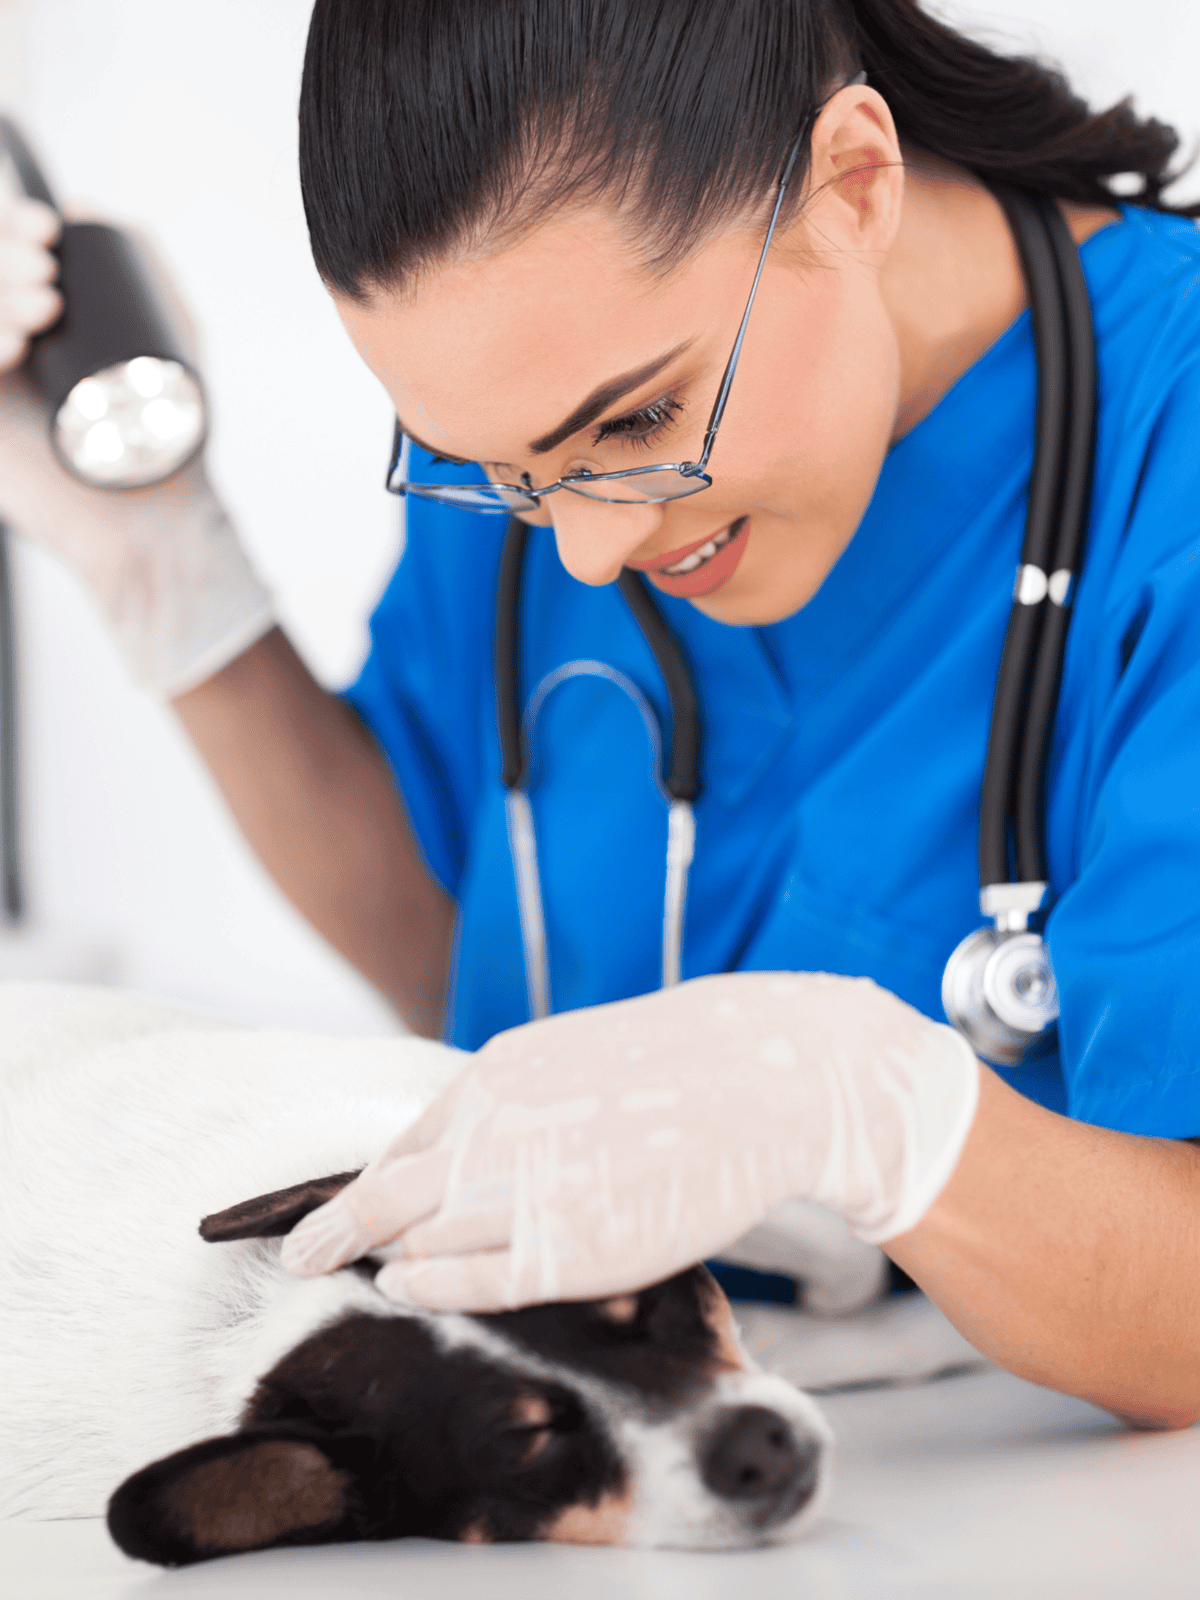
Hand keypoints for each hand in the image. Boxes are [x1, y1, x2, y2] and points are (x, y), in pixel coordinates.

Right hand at [0, 172, 272, 696]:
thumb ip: (149, 273)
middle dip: (1, 257)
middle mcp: (7, 349)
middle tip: (47, 273)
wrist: (157, 522)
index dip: (10, 230)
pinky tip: (13, 348)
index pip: (2, 258)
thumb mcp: (177, 342)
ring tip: (45, 307)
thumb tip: (91, 208)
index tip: (49, 232)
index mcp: (38, 324)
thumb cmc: (168, 443)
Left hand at [280, 972, 979, 1310]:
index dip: (354, 1190)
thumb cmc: (672, 1068)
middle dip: (331, 1233)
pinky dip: (433, 1285)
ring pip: (421, 1243)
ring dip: (391, 1258)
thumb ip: (504, 1103)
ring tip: (371, 1271)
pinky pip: (476, 1280)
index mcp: (495, 1080)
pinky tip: (416, 1285)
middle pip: (383, 1200)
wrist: (763, 1076)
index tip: (321, 1215)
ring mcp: (531, 1192)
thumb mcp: (566, 1057)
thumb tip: (450, 1146)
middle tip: (294, 1257)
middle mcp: (497, 1132)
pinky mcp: (574, 1248)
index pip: (398, 1149)